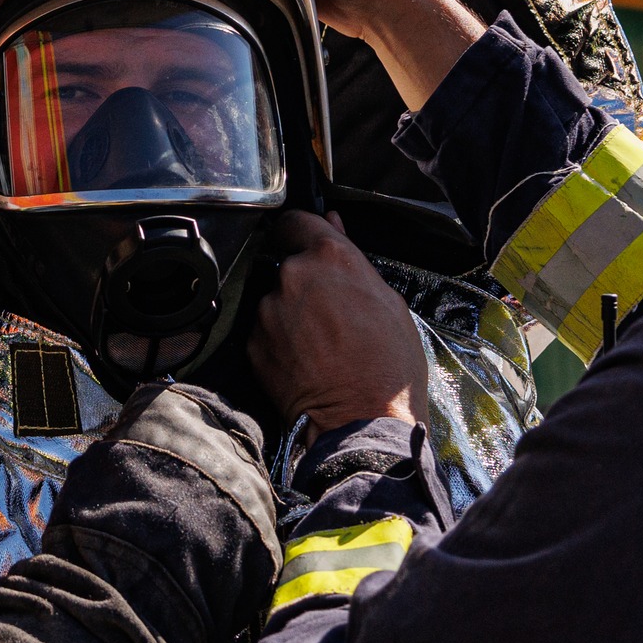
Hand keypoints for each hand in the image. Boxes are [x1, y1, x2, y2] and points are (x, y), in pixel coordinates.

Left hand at [249, 211, 427, 442]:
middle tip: (331, 312)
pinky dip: (280, 340)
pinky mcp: (253, 343)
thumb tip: (332, 225)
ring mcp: (268, 311)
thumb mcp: (389, 302)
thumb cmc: (388, 365)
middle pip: (288, 264)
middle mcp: (292, 276)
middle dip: (305, 281)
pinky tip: (306, 359)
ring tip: (322, 343)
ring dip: (292, 312)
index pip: (297, 220)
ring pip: (276, 299)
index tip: (306, 243)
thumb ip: (353, 260)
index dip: (302, 232)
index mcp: (330, 257)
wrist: (362, 422)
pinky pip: (265, 330)